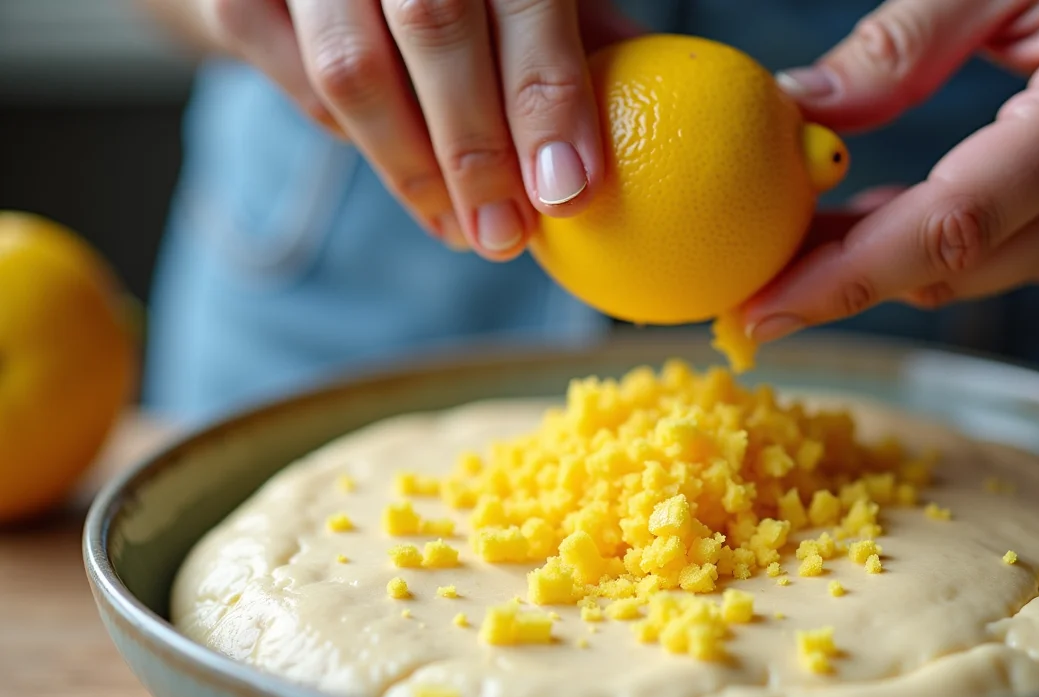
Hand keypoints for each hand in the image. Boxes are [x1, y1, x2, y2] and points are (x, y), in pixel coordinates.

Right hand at [171, 0, 637, 258]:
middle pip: (433, 29)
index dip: (548, 94)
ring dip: (412, 169)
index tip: (570, 191)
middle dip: (475, 150)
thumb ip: (574, 34)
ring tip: (463, 233)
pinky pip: (298, 82)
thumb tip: (654, 108)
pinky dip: (354, 141)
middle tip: (508, 240)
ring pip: (353, 69)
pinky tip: (410, 181)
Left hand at [744, 0, 1038, 342]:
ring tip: (818, 222)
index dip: (847, 278)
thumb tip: (800, 110)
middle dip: (843, 274)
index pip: (952, 228)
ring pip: (974, 281)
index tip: (763, 308)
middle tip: (761, 258)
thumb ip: (902, 44)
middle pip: (952, 271)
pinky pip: (1008, 271)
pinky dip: (942, 252)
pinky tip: (902, 212)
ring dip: (886, 260)